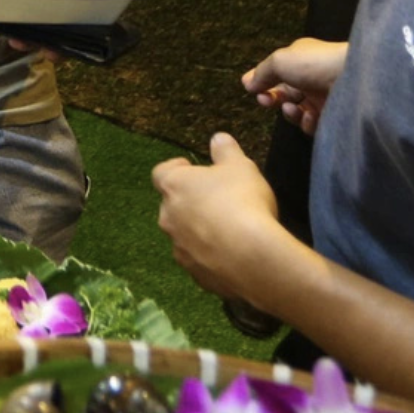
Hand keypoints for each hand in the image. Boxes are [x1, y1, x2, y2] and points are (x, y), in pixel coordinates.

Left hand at [152, 133, 290, 303]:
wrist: (251, 257)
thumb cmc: (242, 201)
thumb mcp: (240, 166)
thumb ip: (226, 150)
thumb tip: (218, 138)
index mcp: (173, 186)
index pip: (161, 172)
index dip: (176, 169)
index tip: (191, 167)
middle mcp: (167, 217)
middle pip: (172, 205)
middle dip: (190, 201)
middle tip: (217, 198)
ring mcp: (179, 249)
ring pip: (184, 235)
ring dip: (199, 230)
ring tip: (228, 228)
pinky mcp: (194, 274)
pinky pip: (199, 260)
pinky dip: (211, 255)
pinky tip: (233, 253)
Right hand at [242, 37, 345, 136]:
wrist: (354, 78)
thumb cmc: (315, 63)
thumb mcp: (280, 60)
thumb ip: (262, 73)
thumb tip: (247, 83)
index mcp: (301, 60)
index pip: (278, 74)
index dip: (263, 82)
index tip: (252, 90)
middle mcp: (311, 79)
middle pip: (285, 94)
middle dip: (273, 99)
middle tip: (265, 101)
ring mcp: (323, 98)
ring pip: (297, 112)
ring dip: (290, 113)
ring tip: (292, 108)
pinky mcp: (332, 117)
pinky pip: (312, 125)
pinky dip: (307, 123)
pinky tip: (310, 116)